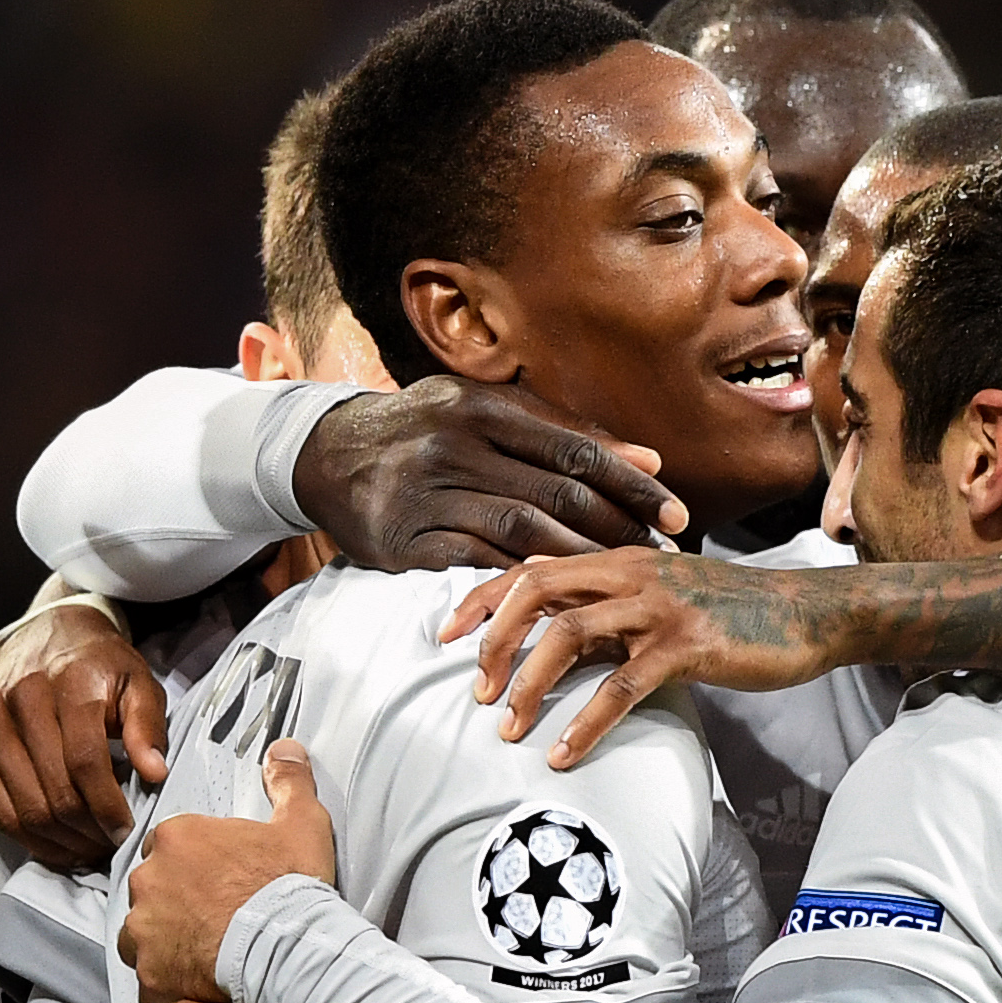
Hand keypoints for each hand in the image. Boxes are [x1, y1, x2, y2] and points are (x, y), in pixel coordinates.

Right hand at [0, 602, 167, 869]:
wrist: (47, 637)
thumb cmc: (101, 668)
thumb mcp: (140, 683)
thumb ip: (149, 726)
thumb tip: (155, 773)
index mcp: (69, 684)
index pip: (85, 762)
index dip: (108, 806)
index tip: (127, 830)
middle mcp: (21, 700)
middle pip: (53, 791)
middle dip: (87, 831)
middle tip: (111, 846)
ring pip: (23, 808)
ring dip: (59, 841)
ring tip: (88, 847)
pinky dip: (27, 836)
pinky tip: (57, 842)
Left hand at [118, 740, 337, 1002]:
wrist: (290, 951)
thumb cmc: (292, 884)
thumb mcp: (302, 823)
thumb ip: (289, 781)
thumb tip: (285, 746)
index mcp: (178, 836)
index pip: (169, 844)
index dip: (195, 862)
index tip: (220, 877)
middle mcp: (149, 878)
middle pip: (152, 886)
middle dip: (174, 898)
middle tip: (215, 914)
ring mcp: (143, 927)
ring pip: (142, 930)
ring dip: (165, 937)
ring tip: (205, 949)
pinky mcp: (148, 970)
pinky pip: (149, 972)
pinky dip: (167, 975)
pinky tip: (197, 978)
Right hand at [293, 377, 689, 569]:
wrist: (324, 453)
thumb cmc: (425, 429)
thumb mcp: (484, 411)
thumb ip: (563, 433)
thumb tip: (648, 460)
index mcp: (482, 407)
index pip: (575, 449)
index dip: (631, 485)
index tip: (677, 514)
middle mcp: (454, 444)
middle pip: (556, 492)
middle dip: (617, 529)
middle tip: (661, 557)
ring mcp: (425, 492)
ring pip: (521, 530)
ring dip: (581, 559)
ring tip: (623, 580)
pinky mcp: (402, 538)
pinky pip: (475, 563)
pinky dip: (522, 579)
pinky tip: (560, 596)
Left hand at [441, 548, 842, 765]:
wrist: (805, 615)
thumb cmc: (732, 614)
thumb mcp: (662, 600)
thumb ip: (610, 610)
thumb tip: (551, 637)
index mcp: (619, 560)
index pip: (531, 569)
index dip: (481, 600)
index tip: (445, 637)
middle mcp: (631, 574)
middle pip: (536, 592)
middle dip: (493, 642)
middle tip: (475, 691)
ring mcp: (659, 607)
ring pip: (569, 636)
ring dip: (529, 687)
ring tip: (508, 730)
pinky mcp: (687, 646)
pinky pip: (620, 688)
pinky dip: (585, 725)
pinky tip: (565, 755)